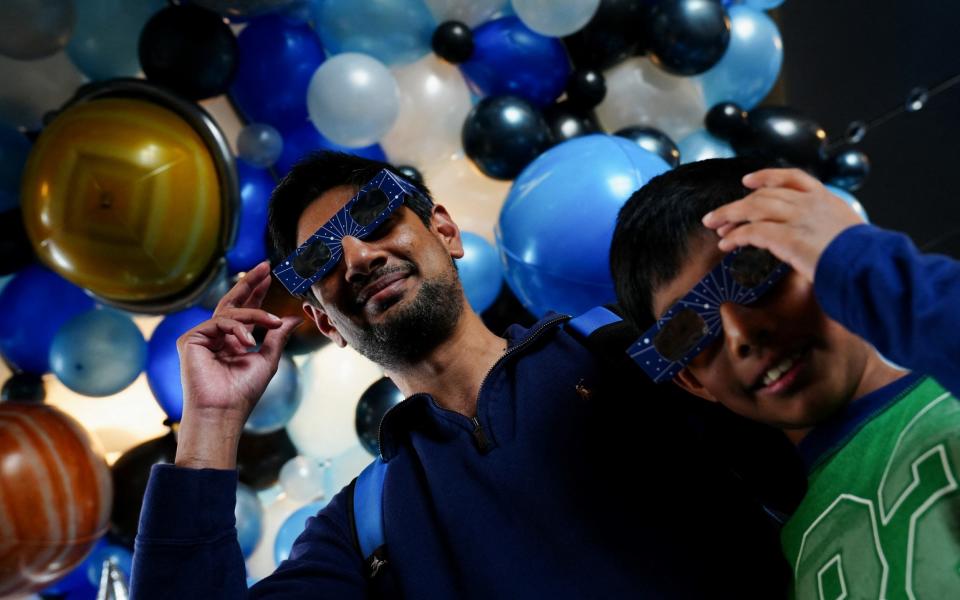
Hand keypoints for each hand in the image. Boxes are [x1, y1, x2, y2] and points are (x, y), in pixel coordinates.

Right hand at [174, 261, 302, 468]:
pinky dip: (238, 329)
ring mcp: (201, 337)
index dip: (256, 292)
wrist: (224, 410)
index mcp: (232, 341)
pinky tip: (249, 342)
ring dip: (255, 314)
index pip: (244, 311)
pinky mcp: (191, 339)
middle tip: (265, 267)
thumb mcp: (268, 359)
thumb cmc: (244, 392)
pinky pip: (220, 321)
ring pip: (231, 312)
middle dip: (250, 284)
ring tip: (273, 321)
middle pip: (232, 302)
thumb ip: (277, 336)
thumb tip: (293, 318)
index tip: (270, 275)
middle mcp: (215, 337)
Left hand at [700, 168, 864, 281]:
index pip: (792, 178)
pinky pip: (752, 232)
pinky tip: (726, 243)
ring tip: (714, 226)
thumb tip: (820, 242)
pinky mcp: (787, 237)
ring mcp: (798, 218)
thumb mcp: (849, 234)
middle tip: (718, 215)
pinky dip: (736, 236)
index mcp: (826, 199)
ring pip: (753, 208)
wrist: (870, 267)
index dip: (767, 176)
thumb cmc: (864, 259)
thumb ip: (829, 230)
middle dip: (737, 204)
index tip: (748, 180)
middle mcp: (810, 203)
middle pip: (764, 195)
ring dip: (730, 216)